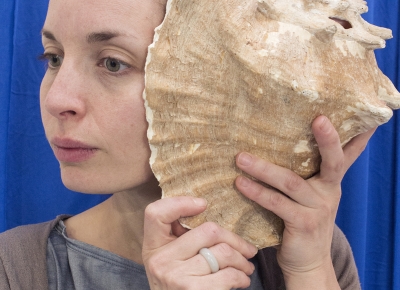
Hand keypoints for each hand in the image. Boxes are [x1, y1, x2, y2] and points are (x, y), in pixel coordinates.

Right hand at [142, 196, 257, 289]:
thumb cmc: (177, 286)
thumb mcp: (169, 260)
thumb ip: (179, 238)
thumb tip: (206, 211)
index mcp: (153, 247)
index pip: (155, 213)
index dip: (180, 203)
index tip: (203, 204)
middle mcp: (161, 260)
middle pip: (208, 231)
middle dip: (235, 240)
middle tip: (247, 249)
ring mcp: (176, 276)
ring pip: (223, 252)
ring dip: (242, 260)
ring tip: (246, 266)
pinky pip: (229, 274)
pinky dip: (241, 276)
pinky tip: (241, 279)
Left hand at [234, 116, 374, 288]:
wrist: (308, 263)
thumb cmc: (303, 222)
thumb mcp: (310, 197)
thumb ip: (302, 175)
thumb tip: (274, 145)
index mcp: (330, 182)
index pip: (347, 155)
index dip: (359, 137)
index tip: (369, 117)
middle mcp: (329, 192)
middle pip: (333, 162)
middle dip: (328, 140)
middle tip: (319, 119)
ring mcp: (318, 209)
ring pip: (291, 182)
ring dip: (264, 169)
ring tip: (241, 158)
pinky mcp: (303, 224)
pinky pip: (276, 204)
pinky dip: (257, 192)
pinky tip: (241, 183)